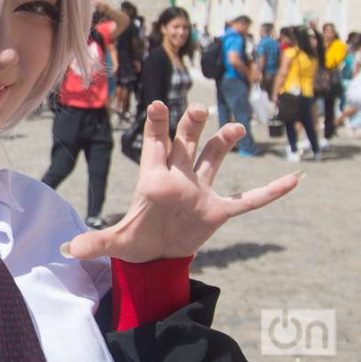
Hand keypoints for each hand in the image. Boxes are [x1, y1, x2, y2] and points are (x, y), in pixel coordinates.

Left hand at [63, 102, 298, 262]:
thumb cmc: (134, 240)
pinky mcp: (218, 211)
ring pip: (214, 159)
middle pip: (186, 143)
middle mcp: (179, 177)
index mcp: (153, 179)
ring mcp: (200, 191)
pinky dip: (269, 191)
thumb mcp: (115, 243)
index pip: (154, 146)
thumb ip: (96, 243)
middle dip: (191, 125)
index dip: (156, 125)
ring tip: (236, 127)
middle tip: (198, 108)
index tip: (157, 104)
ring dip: (224, 143)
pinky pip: (248, 199)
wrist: (156, 257)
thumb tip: (68, 249)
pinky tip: (292, 179)